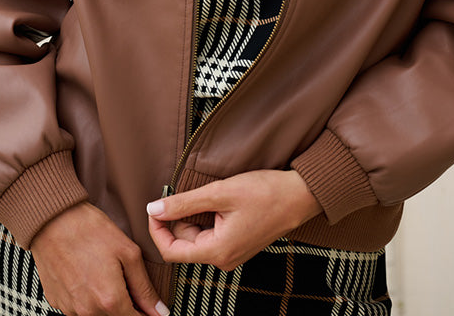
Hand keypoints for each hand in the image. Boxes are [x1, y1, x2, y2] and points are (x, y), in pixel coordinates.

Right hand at [31, 201, 168, 315]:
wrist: (52, 219)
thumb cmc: (90, 230)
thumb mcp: (127, 252)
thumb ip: (144, 287)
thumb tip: (159, 312)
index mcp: (110, 300)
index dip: (146, 314)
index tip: (150, 307)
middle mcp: (88, 311)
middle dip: (125, 306)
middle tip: (124, 280)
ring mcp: (70, 309)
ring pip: (97, 315)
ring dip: (105, 302)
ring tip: (103, 272)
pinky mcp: (57, 302)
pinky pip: (79, 308)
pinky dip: (87, 298)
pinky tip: (87, 275)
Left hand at [147, 170, 321, 271]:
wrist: (300, 195)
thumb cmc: (263, 193)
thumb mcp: (219, 193)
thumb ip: (184, 203)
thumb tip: (154, 209)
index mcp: (217, 252)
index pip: (172, 252)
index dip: (157, 230)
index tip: (154, 207)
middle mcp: (223, 260)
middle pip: (183, 245)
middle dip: (175, 220)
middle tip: (176, 192)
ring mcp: (232, 253)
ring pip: (196, 239)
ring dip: (189, 218)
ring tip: (197, 194)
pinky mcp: (237, 244)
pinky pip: (210, 235)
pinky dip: (203, 219)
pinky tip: (210, 201)